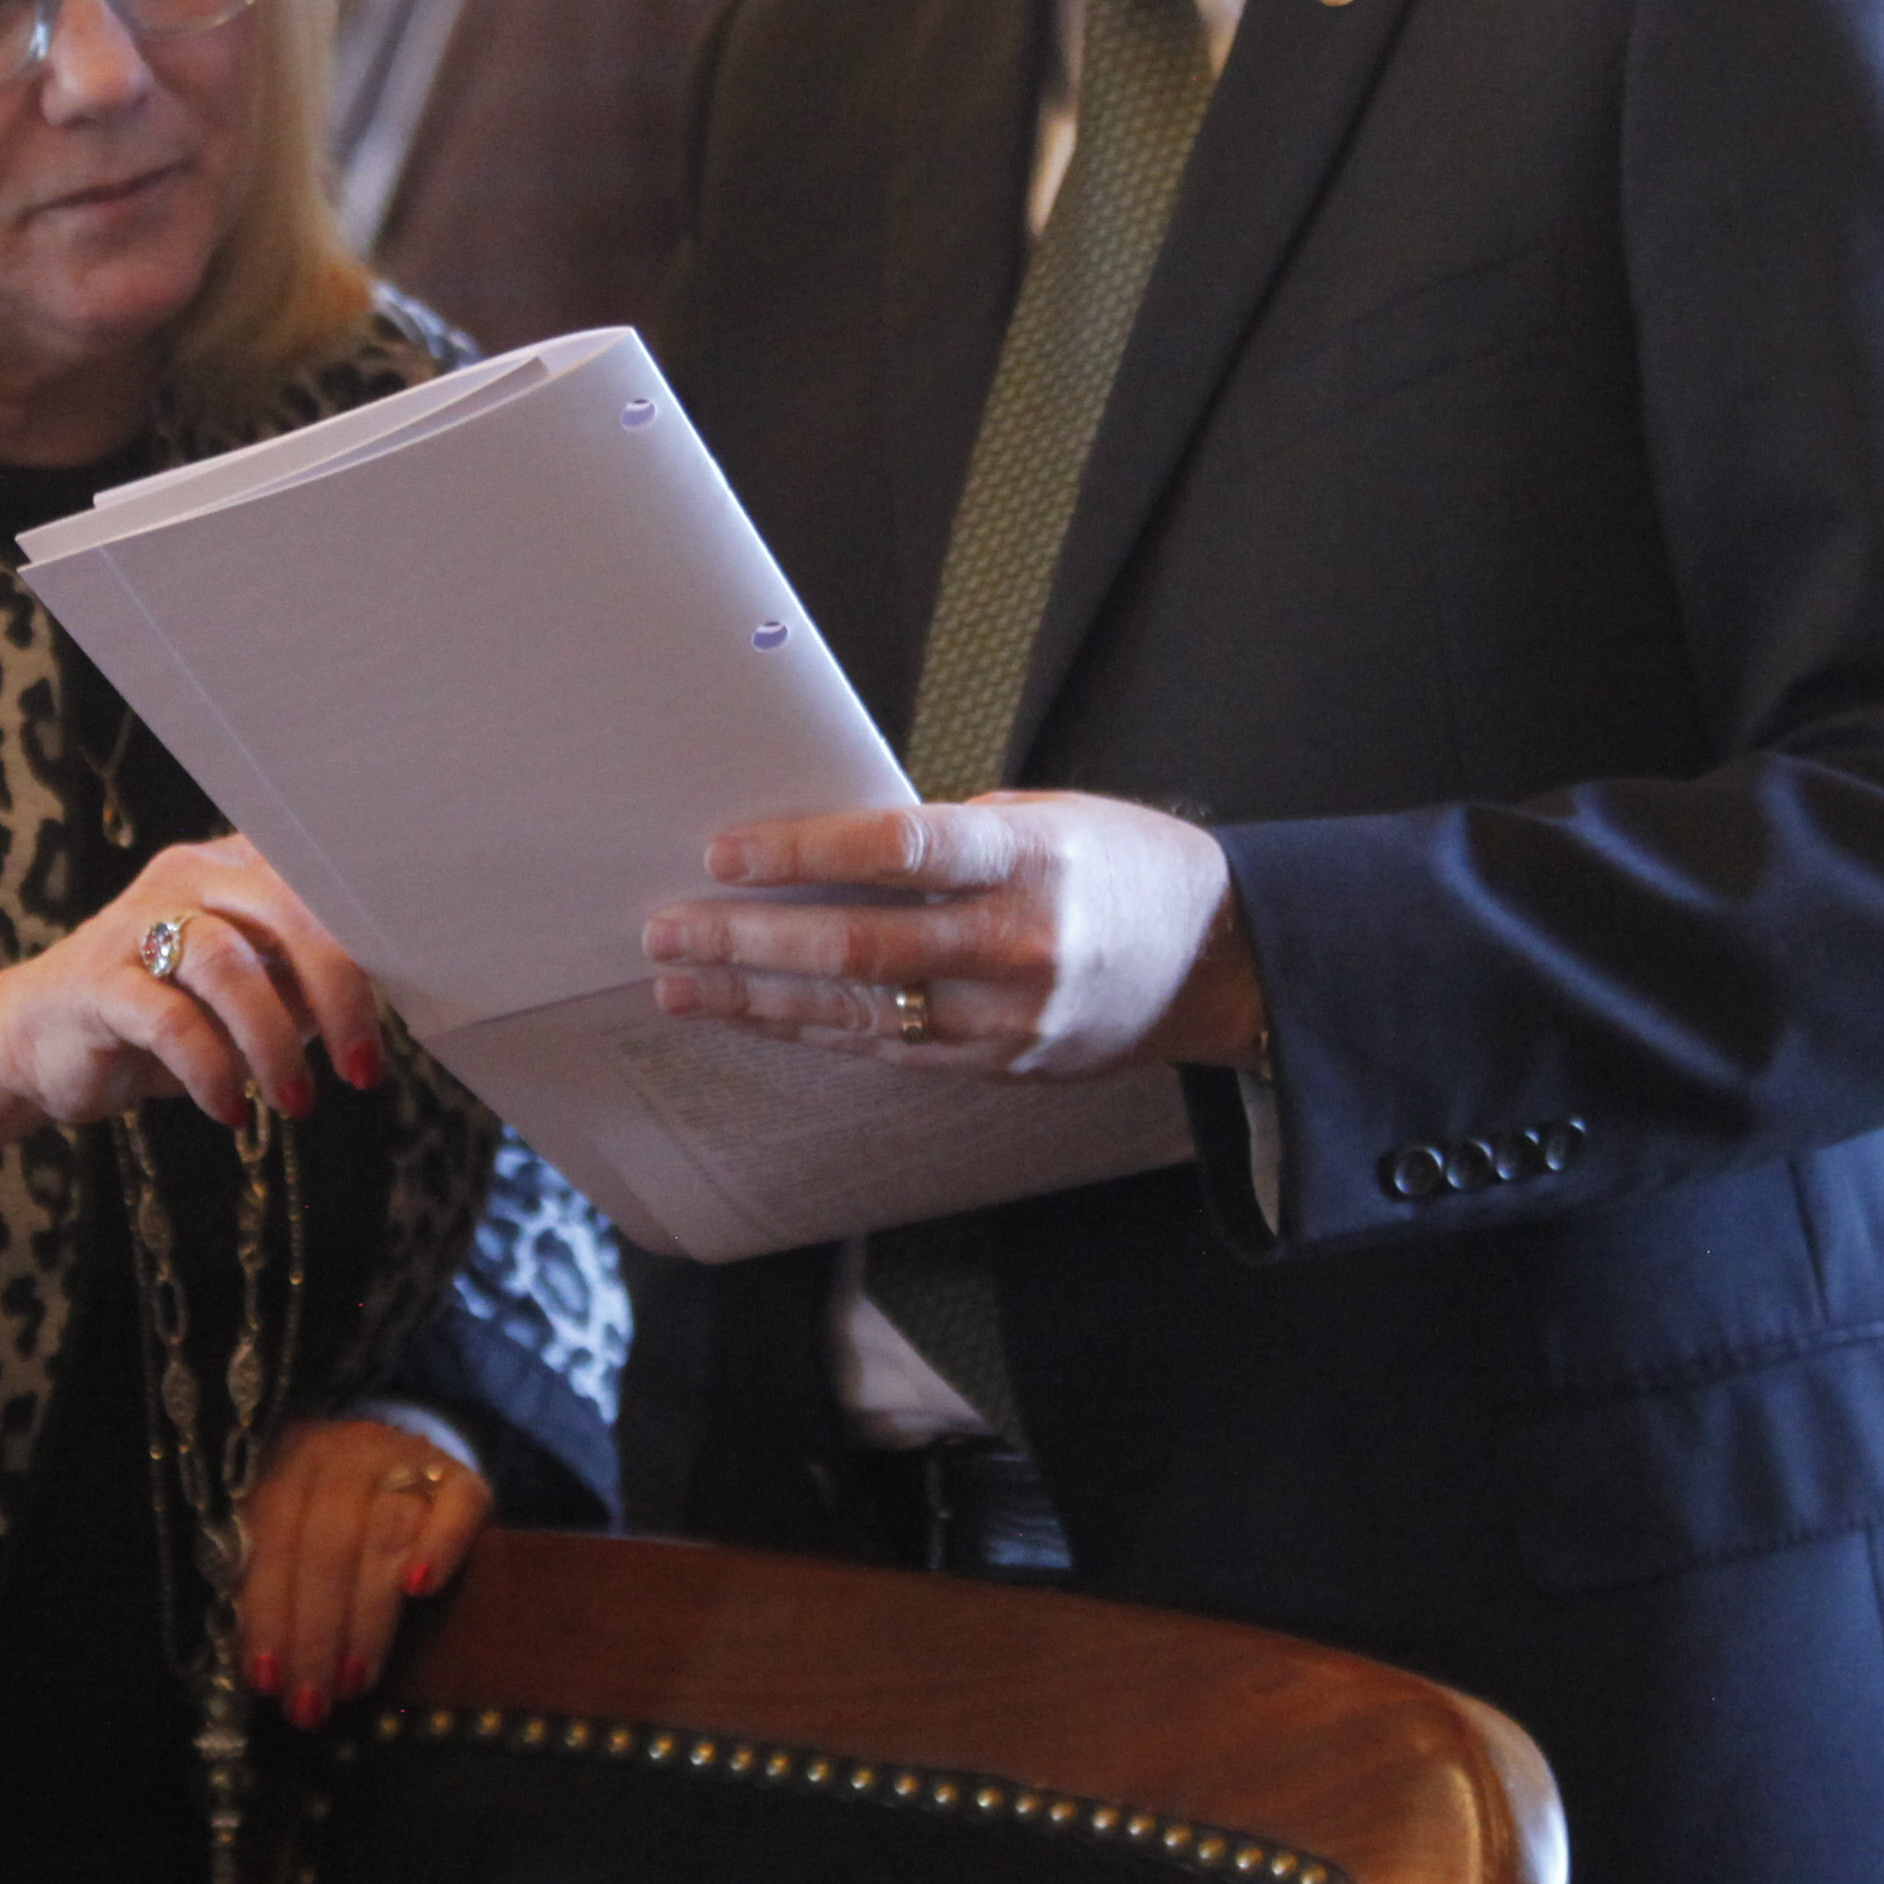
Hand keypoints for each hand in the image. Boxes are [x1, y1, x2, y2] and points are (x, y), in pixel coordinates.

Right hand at [0, 836, 388, 1131]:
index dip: (371, 933)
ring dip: (273, 1041)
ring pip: (225, 962)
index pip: (320, 876)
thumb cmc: (163, 1018)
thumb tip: (388, 999)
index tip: (417, 994)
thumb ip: (308, 988)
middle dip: (336, 992)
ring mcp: (134, 924)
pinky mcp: (95, 982)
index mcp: (236, 868)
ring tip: (298, 1102)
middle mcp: (187, 878)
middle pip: (284, 910)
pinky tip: (231, 1109)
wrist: (34, 1045)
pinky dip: (212, 1070)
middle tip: (363, 1069)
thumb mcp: (251, 1000)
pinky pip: (169, 1019)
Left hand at [236, 1416, 489, 1727]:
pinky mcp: (464, 1476)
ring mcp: (408, 1459)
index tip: (266, 1680)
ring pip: (385, 1532)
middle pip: (328, 1543)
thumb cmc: (336, 1527)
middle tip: (312, 1702)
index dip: (266, 1612)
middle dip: (315, 1632)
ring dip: (365, 1616)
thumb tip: (266, 1674)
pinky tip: (420, 1589)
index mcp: (289, 1465)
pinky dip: (439, 1545)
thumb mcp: (292, 1538)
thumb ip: (276, 1587)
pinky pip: (456, 1504)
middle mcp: (346, 1453)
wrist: (409, 1470)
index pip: (272, 1538)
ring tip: (353, 1681)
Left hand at [642, 791, 1261, 1075]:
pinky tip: (754, 1015)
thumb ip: (948, 837)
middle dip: (750, 940)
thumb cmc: (1121, 865)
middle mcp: (1017, 944)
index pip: (902, 848)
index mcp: (1031, 859)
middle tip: (667, 929)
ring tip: (677, 984)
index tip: (724, 853)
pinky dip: (813, 1031)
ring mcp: (1008, 1018)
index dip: (806, 850)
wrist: (1217, 961)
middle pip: (860, 946)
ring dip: (757, 998)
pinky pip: (887, 1049)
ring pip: (859, 1012)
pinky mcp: (999, 1066)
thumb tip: (827, 843)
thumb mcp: (1048, 818)